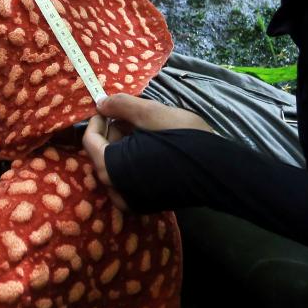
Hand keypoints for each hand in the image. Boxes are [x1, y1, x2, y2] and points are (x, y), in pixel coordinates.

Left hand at [82, 94, 213, 211]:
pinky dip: (132, 164)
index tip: (111, 107)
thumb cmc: (182, 137)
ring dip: (123, 148)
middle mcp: (116, 190)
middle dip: (112, 134)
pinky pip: (128, 181)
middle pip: (101, 155)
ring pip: (115, 168)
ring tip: (143, 130)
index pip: (90, 140)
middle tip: (131, 116)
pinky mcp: (146, 204)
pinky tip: (150, 149)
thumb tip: (100, 102)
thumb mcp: (150, 113)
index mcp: (111, 168)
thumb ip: (121, 106)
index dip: (98, 119)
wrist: (217, 169)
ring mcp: (131, 201)